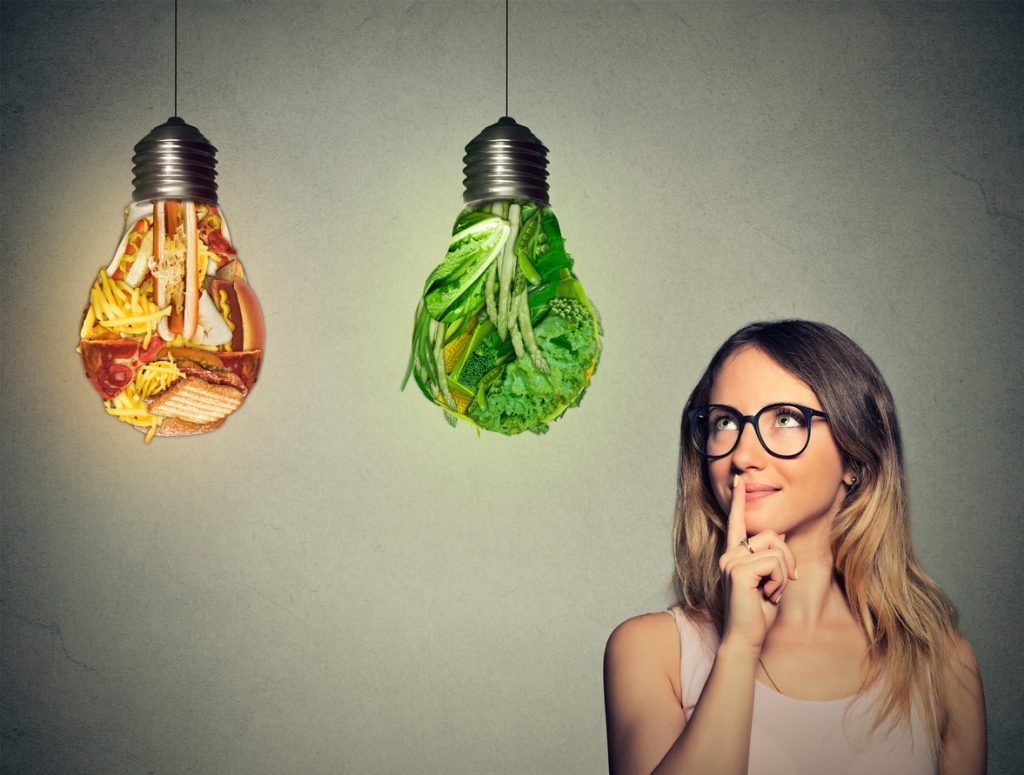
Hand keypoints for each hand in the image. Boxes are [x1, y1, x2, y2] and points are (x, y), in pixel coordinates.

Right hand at [719, 475, 797, 652]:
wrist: (747, 637)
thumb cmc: (758, 612)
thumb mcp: (769, 579)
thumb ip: (770, 556)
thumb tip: (778, 533)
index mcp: (733, 554)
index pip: (736, 522)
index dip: (738, 501)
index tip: (738, 481)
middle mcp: (728, 554)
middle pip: (771, 535)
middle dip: (786, 558)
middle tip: (781, 584)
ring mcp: (730, 561)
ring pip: (776, 549)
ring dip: (783, 573)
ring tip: (770, 592)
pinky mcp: (737, 571)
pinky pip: (774, 563)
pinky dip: (779, 581)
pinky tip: (768, 595)